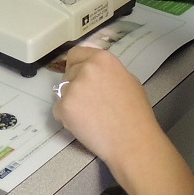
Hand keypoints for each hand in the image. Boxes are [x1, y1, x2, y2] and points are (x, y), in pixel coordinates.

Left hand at [52, 45, 163, 177]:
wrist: (131, 140)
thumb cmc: (135, 113)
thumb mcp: (128, 80)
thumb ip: (108, 72)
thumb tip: (96, 73)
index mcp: (102, 58)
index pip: (76, 54)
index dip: (77, 66)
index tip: (80, 77)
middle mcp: (85, 68)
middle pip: (68, 73)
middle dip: (74, 85)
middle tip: (88, 102)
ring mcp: (73, 87)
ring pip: (62, 91)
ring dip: (70, 102)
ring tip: (88, 116)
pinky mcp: (64, 106)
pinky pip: (58, 109)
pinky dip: (66, 118)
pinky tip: (83, 125)